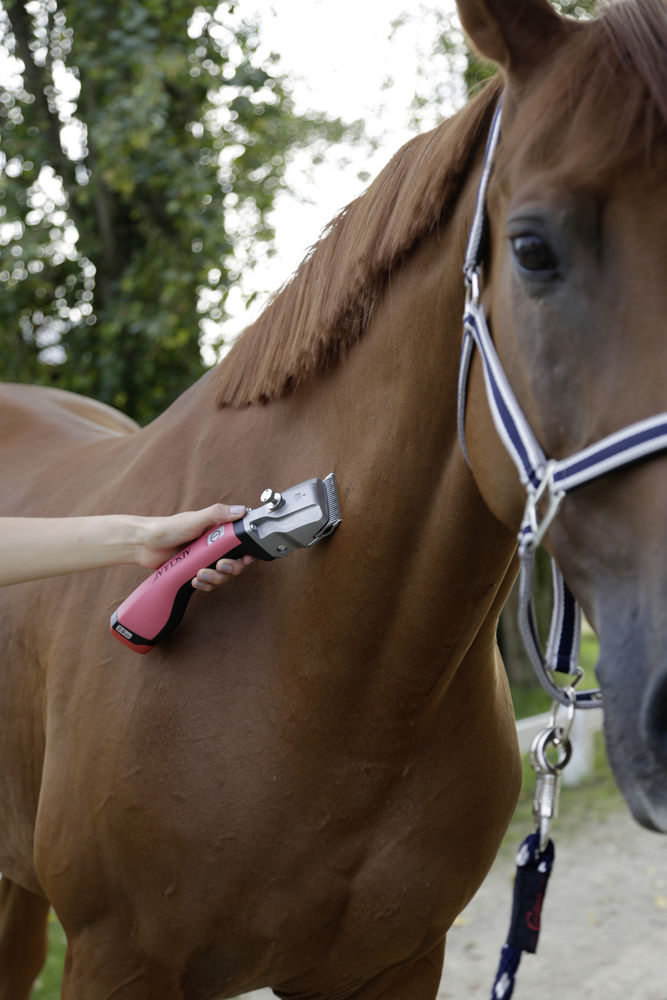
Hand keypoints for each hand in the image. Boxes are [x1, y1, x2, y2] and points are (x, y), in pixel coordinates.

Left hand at [136, 504, 254, 588]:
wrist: (144, 544)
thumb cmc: (168, 527)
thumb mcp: (195, 519)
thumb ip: (217, 514)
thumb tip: (241, 510)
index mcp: (219, 531)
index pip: (242, 543)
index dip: (248, 553)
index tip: (247, 558)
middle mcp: (215, 546)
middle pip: (236, 563)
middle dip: (231, 568)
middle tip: (220, 566)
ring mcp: (205, 560)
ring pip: (222, 576)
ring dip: (214, 579)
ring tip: (200, 574)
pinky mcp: (196, 571)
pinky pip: (208, 583)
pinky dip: (204, 584)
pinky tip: (194, 580)